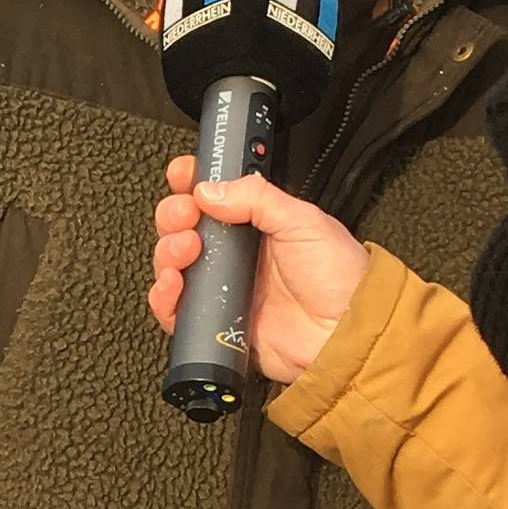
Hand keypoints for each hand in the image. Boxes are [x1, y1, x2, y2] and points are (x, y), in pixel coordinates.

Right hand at [148, 155, 368, 382]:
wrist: (344, 334)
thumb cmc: (338, 280)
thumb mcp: (303, 221)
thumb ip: (257, 199)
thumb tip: (210, 189)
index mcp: (257, 223)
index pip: (213, 194)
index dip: (192, 181)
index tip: (182, 174)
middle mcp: (236, 254)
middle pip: (184, 226)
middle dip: (174, 215)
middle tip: (186, 216)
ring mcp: (223, 286)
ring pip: (173, 264)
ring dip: (168, 251)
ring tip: (186, 249)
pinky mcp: (216, 321)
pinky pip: (175, 309)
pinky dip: (163, 296)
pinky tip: (174, 284)